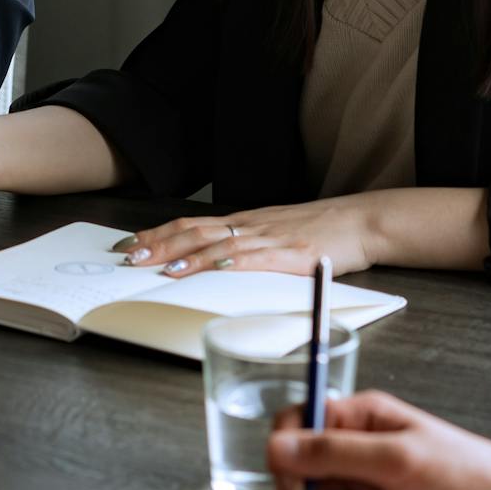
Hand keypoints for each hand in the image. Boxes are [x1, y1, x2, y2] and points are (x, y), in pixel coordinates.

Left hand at [120, 196, 377, 277]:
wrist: (360, 221)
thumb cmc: (320, 232)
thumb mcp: (275, 235)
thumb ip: (246, 248)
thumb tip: (212, 266)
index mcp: (245, 223)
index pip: (192, 224)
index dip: (159, 233)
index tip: (131, 242)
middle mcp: (251, 226)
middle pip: (196, 232)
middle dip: (160, 245)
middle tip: (130, 256)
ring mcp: (270, 238)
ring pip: (220, 245)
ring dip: (187, 257)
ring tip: (160, 268)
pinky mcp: (292, 253)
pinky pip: (258, 258)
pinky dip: (233, 263)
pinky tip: (214, 268)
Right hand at [268, 391, 490, 489]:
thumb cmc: (467, 474)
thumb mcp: (397, 459)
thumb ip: (335, 452)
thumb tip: (277, 447)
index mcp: (357, 416)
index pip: (295, 423)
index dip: (286, 454)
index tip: (298, 484)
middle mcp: (354, 444)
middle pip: (297, 468)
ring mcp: (361, 479)